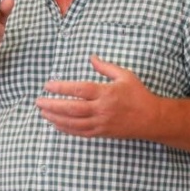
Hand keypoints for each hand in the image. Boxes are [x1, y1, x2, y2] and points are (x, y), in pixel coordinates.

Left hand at [35, 55, 154, 138]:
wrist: (151, 119)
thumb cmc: (139, 95)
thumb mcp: (125, 75)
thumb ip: (106, 67)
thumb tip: (91, 57)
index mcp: (106, 93)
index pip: (79, 90)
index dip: (61, 88)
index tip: (48, 85)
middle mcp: (102, 109)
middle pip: (72, 108)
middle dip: (52, 105)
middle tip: (38, 101)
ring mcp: (101, 123)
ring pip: (73, 123)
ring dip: (56, 118)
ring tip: (43, 112)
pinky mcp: (102, 133)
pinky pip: (80, 132)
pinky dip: (66, 129)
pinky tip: (56, 124)